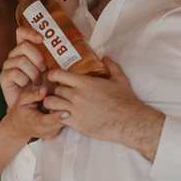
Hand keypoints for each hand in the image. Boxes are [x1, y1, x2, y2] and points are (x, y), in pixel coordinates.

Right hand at [0, 27, 46, 108]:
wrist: (33, 105)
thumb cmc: (43, 86)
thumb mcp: (52, 71)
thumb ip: (53, 59)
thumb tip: (63, 47)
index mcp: (24, 49)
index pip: (21, 32)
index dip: (30, 32)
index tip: (41, 38)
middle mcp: (14, 55)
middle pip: (24, 46)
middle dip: (37, 59)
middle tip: (43, 70)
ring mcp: (8, 65)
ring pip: (21, 60)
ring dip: (33, 72)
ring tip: (37, 81)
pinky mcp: (4, 77)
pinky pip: (15, 73)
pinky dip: (25, 80)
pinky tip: (27, 85)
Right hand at [5, 86, 64, 140]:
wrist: (19, 127)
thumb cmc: (21, 111)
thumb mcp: (22, 100)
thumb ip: (33, 95)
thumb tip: (44, 89)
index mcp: (34, 122)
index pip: (47, 120)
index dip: (57, 116)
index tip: (67, 112)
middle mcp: (43, 130)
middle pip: (60, 122)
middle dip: (64, 110)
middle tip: (65, 99)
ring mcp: (50, 134)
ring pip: (64, 123)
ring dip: (64, 112)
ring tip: (58, 104)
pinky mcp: (55, 134)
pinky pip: (64, 124)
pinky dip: (63, 116)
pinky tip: (58, 110)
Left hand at [43, 57, 164, 160]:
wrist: (129, 122)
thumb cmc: (125, 100)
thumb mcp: (120, 79)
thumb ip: (111, 66)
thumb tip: (106, 57)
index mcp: (84, 82)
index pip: (58, 74)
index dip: (53, 74)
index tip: (54, 76)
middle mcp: (76, 95)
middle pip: (55, 90)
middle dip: (57, 90)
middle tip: (61, 92)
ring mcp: (75, 110)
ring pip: (51, 104)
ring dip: (52, 103)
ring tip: (57, 104)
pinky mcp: (76, 123)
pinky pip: (57, 117)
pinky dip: (56, 115)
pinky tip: (62, 115)